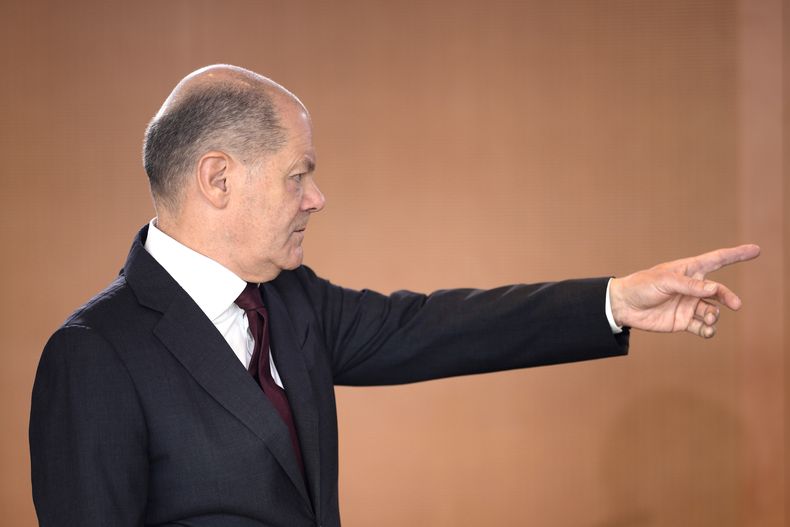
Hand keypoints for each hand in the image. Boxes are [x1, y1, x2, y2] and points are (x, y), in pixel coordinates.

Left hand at [609, 244, 760, 337]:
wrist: (623, 306)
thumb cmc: (641, 286)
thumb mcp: (664, 281)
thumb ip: (689, 285)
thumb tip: (714, 289)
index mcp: (688, 271)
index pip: (717, 260)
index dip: (736, 255)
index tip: (755, 251)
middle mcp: (692, 288)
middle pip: (718, 291)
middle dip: (728, 297)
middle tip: (735, 305)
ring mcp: (688, 305)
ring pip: (712, 311)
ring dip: (714, 316)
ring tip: (708, 320)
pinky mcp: (683, 321)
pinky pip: (701, 327)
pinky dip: (707, 330)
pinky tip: (706, 331)